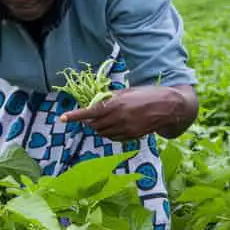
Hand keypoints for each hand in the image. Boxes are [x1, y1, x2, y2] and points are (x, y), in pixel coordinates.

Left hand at [60, 86, 191, 140]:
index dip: (75, 115)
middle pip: (94, 125)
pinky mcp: (131, 136)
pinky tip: (115, 127)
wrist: (167, 107)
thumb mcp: (127, 92)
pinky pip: (113, 138)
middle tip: (92, 116)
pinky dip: (109, 133)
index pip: (91, 112)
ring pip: (103, 133)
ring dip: (99, 128)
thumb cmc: (146, 95)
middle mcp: (119, 118)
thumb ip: (110, 98)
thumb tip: (95, 104)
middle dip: (90, 121)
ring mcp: (126, 129)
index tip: (63, 118)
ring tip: (106, 120)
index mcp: (117, 104)